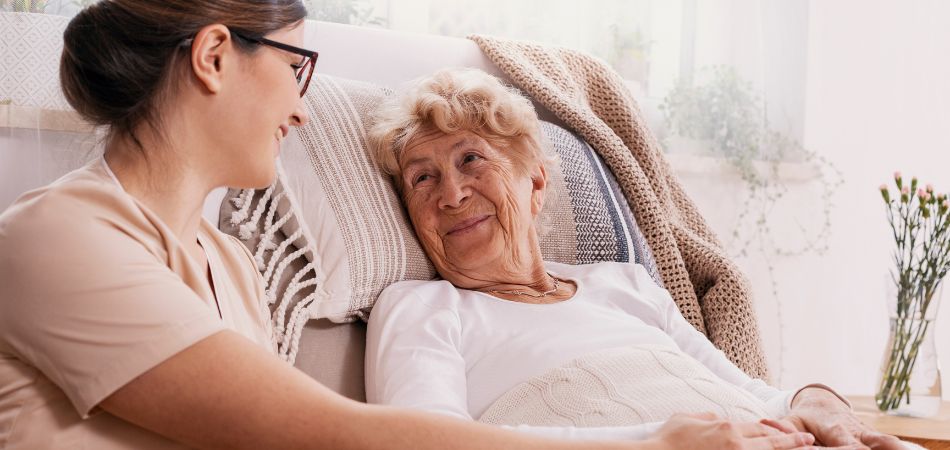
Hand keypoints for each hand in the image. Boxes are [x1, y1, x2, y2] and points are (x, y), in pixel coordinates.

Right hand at [648, 412, 815, 449]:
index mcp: (727, 428)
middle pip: (770, 442)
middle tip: (808, 443)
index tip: (793, 432)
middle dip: (791, 443)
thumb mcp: (687, 418)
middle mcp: (736, 444)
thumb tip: (715, 419)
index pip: (760, 428)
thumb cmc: (668, 439)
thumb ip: (707, 418)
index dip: (779, 431)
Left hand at [776, 388, 903, 449]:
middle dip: (880, 449)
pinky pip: (887, 445)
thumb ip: (783, 427)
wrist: (822, 401)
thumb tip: (766, 426)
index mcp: (834, 427)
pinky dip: (896, 448)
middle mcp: (854, 430)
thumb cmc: (804, 415)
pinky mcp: (873, 439)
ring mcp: (866, 434)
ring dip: (895, 447)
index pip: (845, 444)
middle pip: (872, 443)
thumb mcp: (791, 420)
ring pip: (885, 442)